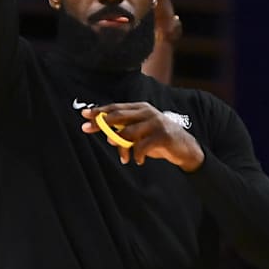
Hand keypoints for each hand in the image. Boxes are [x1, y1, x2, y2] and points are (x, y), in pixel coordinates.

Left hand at [81, 102, 203, 170]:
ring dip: (120, 146)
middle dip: (101, 122)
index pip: (116, 107)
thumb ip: (125, 130)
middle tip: (88, 128)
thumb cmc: (158, 139)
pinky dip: (137, 156)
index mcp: (140, 108)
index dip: (99, 110)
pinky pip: (141, 146)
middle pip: (119, 115)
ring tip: (123, 156)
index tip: (84, 114)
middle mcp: (147, 112)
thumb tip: (105, 133)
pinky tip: (138, 161)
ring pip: (128, 132)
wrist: (184, 147)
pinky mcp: (162, 135)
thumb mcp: (140, 132)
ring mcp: (155, 122)